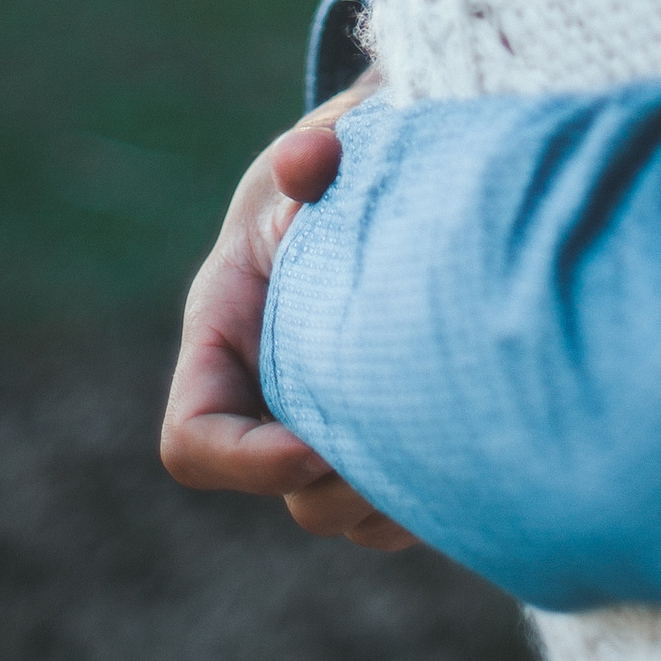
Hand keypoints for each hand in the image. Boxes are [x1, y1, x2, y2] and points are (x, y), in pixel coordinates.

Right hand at [159, 93, 418, 556]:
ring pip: (339, 512)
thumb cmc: (340, 162)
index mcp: (224, 335)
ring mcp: (316, 426)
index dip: (245, 461)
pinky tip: (467, 444)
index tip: (315, 442)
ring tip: (446, 439)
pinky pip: (387, 514)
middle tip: (409, 439)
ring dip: (390, 496)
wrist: (383, 178)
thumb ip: (313, 151)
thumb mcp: (321, 146)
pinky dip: (423, 498)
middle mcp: (263, 398)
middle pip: (285, 492)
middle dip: (343, 481)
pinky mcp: (372, 440)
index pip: (193, 439)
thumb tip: (310, 161)